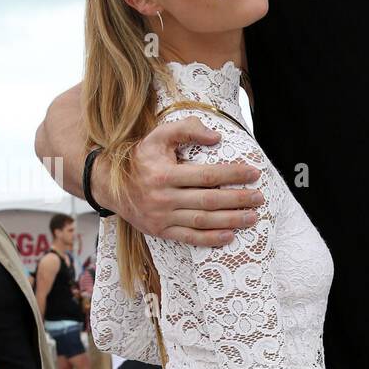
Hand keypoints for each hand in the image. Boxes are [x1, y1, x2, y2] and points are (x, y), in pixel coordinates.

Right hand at [102, 120, 264, 246]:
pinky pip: (189, 238)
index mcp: (164, 174)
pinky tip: (230, 236)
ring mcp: (161, 218)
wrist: (108, 185)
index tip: (254, 173)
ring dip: (231, 221)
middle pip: (209, 201)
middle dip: (238, 200)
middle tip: (259, 198)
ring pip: (202, 222)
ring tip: (252, 217)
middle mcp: (163, 198)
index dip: (233, 175)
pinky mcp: (160, 231)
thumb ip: (186, 129)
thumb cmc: (140, 158)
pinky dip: (211, 239)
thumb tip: (215, 136)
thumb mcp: (158, 137)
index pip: (207, 176)